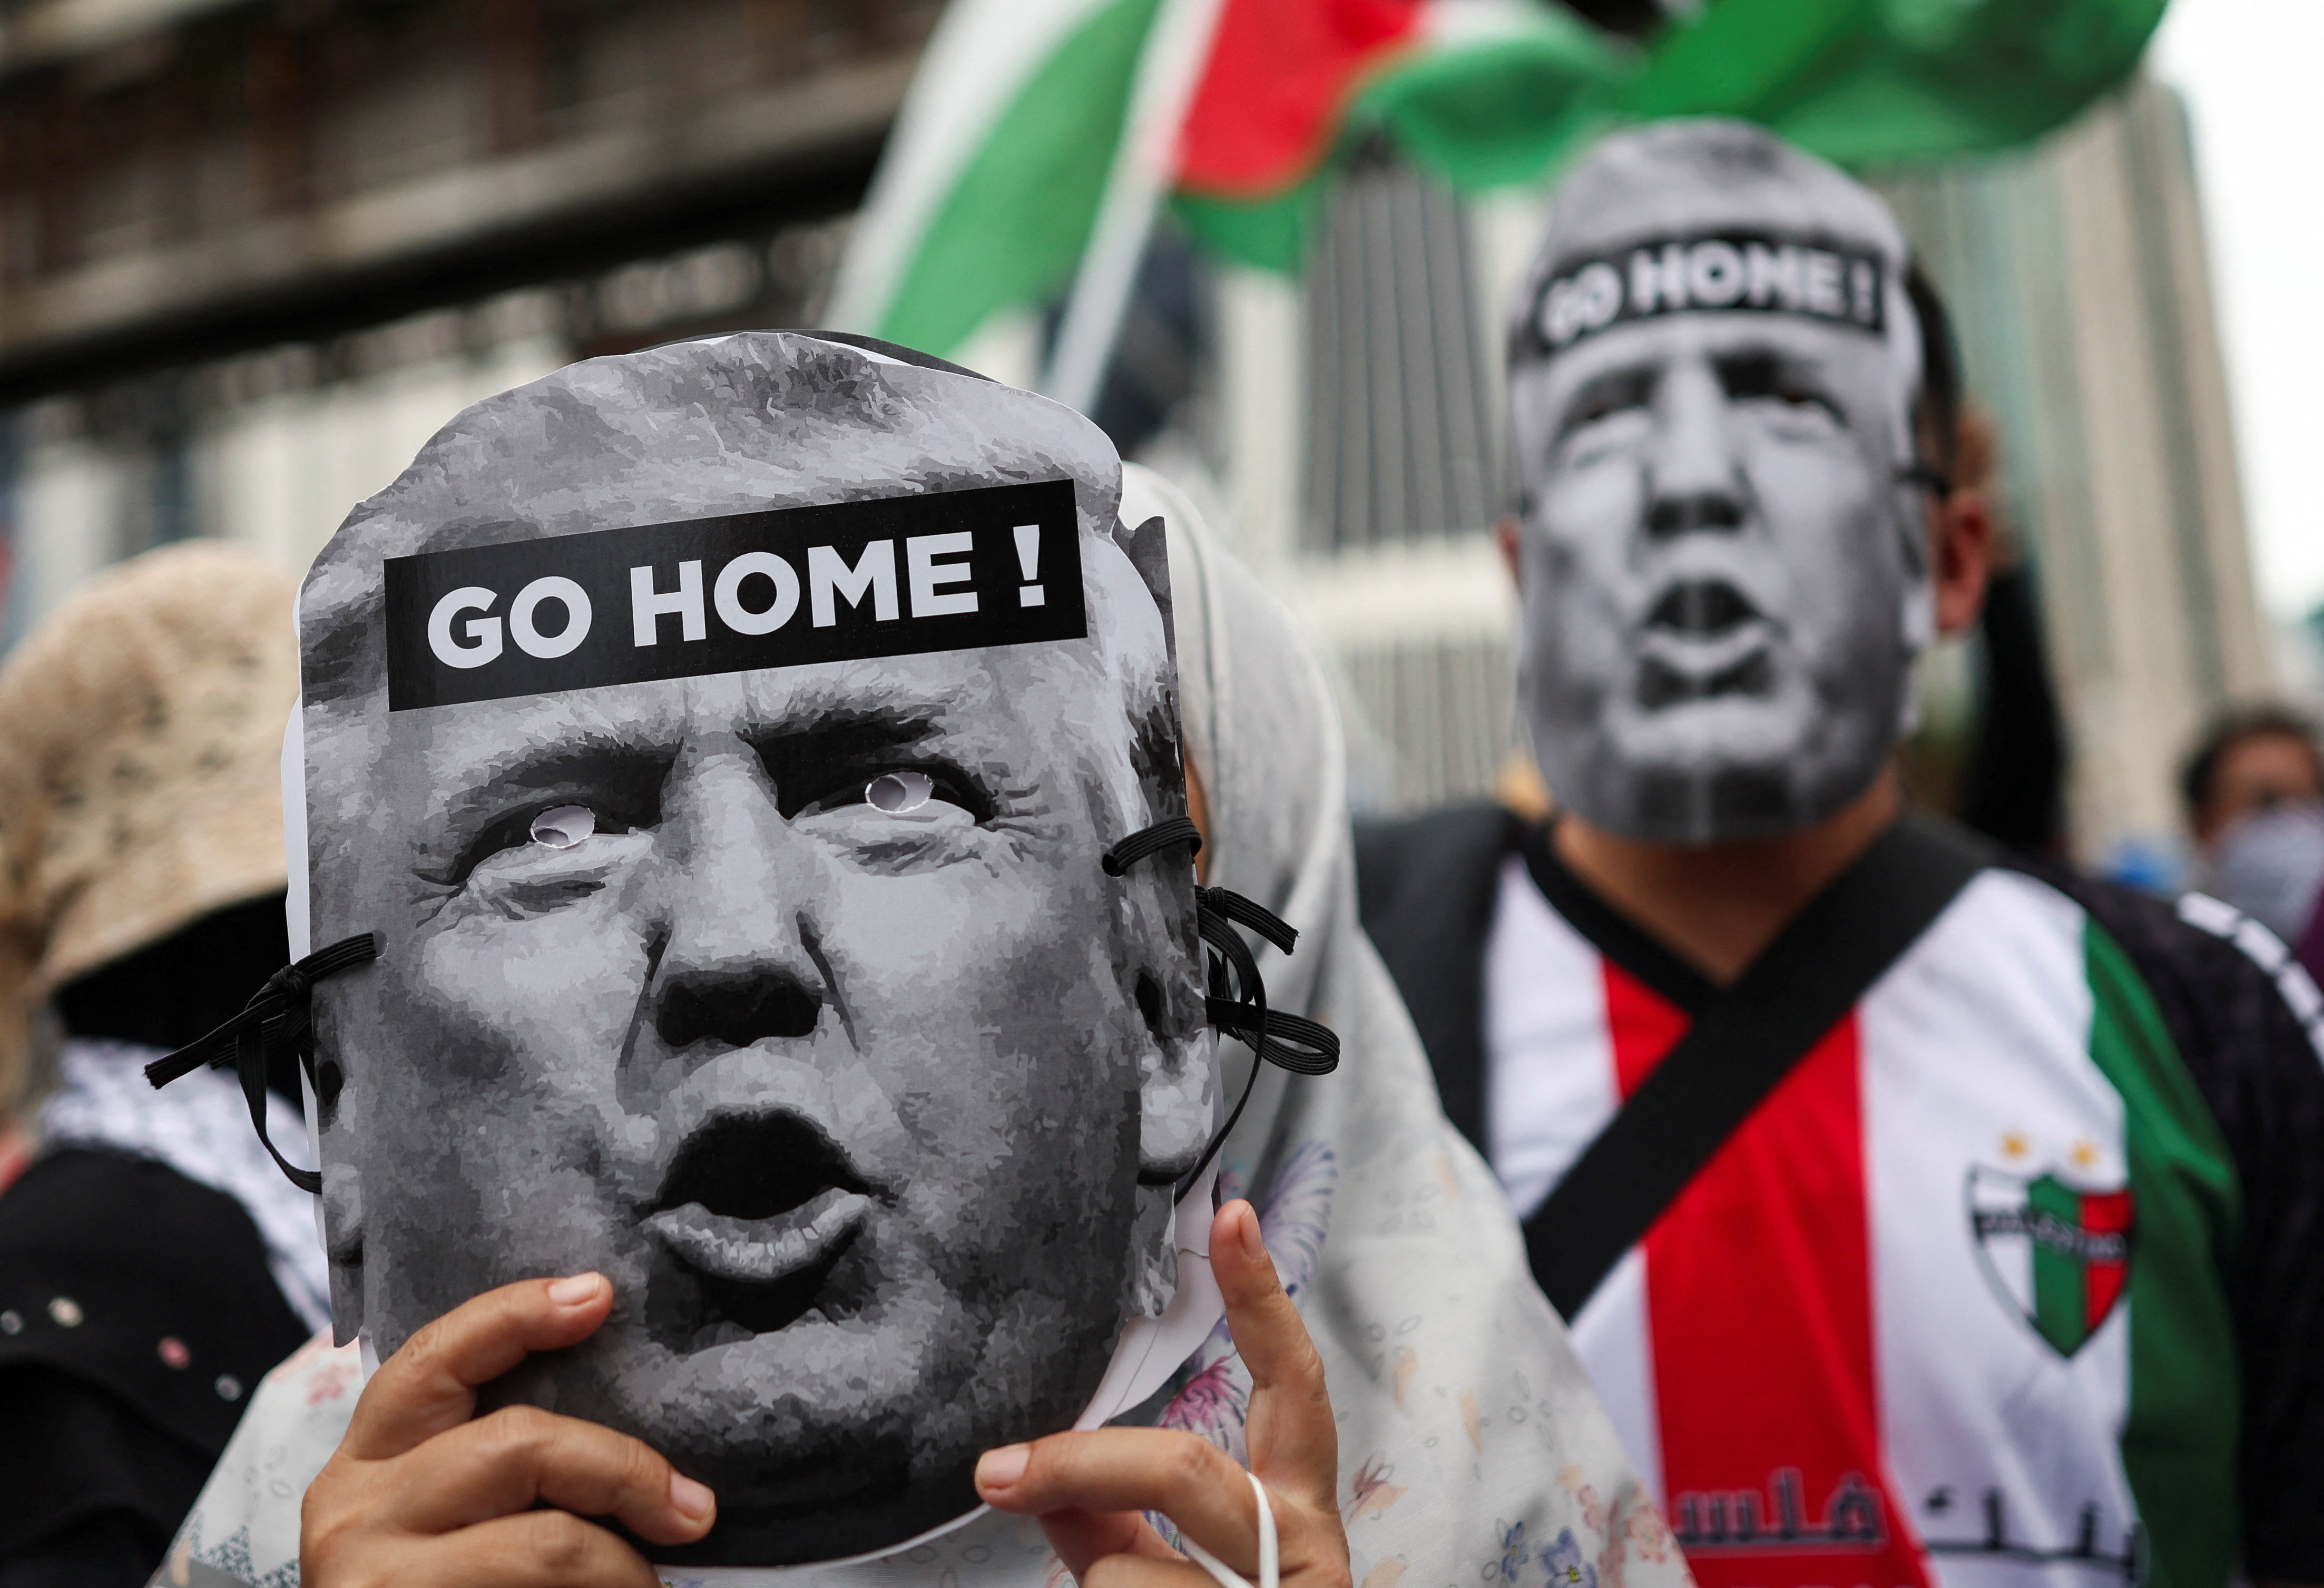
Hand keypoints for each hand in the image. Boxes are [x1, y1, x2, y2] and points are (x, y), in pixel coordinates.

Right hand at [302, 1274, 715, 1587]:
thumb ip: (499, 1464)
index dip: (516, 1314)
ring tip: (650, 1586)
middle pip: (520, 1445)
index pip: (436, 1358)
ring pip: (549, 1542)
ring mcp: (377, 1580)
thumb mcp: (443, 1514)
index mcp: (367, 1462)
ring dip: (624, 1565)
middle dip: (624, 1470)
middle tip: (693, 1509)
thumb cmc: (441, 1583)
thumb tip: (628, 1437)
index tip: (598, 1294)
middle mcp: (357, 1512)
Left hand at [974, 1200, 1351, 1587]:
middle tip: (996, 1471)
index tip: (1230, 1213)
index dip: (1264, 1297)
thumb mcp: (1178, 1574)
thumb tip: (1036, 1481)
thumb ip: (1117, 1521)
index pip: (1292, 1380)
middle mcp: (1305, 1549)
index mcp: (1298, 1506)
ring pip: (1131, 1575)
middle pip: (1183, 1467)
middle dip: (1082, 1463)